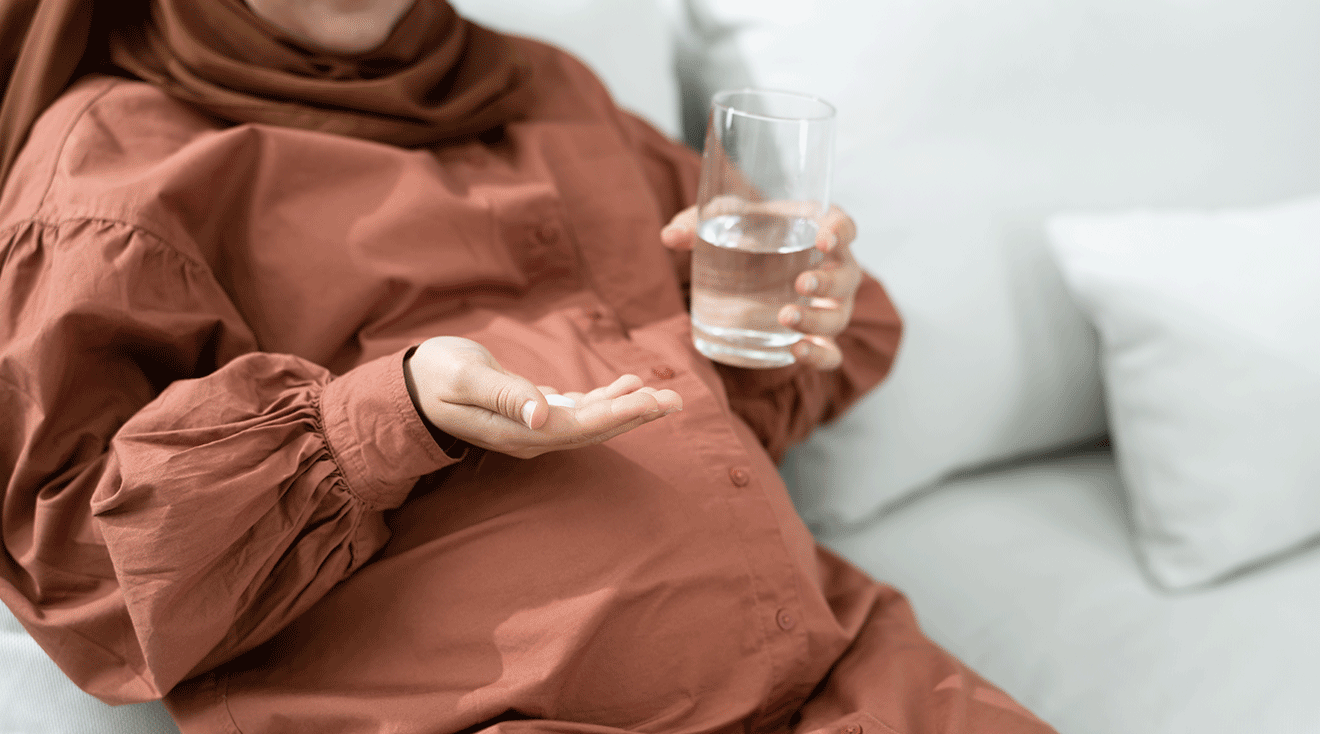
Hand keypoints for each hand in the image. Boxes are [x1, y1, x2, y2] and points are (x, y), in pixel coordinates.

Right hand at [404, 337, 682, 458]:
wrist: (409, 386)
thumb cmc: (433, 375)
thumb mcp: (465, 377)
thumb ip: (505, 394)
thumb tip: (543, 414)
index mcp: (520, 431)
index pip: (581, 426)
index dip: (620, 414)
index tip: (653, 400)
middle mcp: (532, 436)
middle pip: (595, 430)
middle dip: (637, 415)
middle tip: (677, 400)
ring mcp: (533, 428)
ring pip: (591, 422)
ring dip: (627, 408)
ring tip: (661, 392)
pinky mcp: (532, 413)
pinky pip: (578, 412)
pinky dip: (604, 400)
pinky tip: (627, 385)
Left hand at [661, 203, 861, 369]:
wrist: (745, 265)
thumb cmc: (742, 232)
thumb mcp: (720, 221)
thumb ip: (695, 224)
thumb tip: (669, 237)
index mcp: (817, 230)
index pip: (843, 226)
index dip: (840, 231)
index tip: (824, 237)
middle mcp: (833, 269)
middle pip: (847, 276)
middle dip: (829, 282)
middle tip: (801, 283)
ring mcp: (828, 306)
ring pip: (838, 317)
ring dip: (817, 320)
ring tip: (786, 317)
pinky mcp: (816, 337)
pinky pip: (830, 353)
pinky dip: (819, 356)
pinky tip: (796, 352)